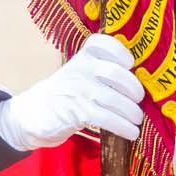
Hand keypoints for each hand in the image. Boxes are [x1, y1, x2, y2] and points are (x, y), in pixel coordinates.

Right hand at [0, 34, 143, 150]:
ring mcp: (78, 91)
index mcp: (83, 57)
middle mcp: (81, 70)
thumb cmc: (66, 93)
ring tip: (137, 119)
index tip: (130, 63)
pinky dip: (123, 126)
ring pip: (113, 98)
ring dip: (131, 111)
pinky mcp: (78, 112)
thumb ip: (103, 70)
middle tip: (139, 99)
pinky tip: (131, 132)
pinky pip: (107, 118)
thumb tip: (140, 80)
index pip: (101, 43)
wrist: (35, 113)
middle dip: (133, 88)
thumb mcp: (80, 73)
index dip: (119, 51)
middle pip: (114, 73)